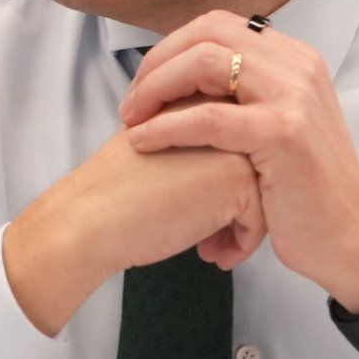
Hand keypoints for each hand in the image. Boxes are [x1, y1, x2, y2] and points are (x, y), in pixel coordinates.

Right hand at [2, 131, 265, 336]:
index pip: (238, 142)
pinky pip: (262, 216)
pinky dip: (243, 242)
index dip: (225, 182)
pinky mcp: (238, 177)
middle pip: (259, 164)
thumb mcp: (158, 149)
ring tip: (216, 247)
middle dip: (242, 206)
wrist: (91, 219)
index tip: (204, 212)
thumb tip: (228, 177)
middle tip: (215, 237)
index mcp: (197, 101)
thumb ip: (191, 145)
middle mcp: (220, 114)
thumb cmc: (115, 194)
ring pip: (267, 190)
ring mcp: (233, 142)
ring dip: (245, 225)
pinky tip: (215, 256)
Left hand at [119, 13, 358, 315]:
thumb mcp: (280, 125)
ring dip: (156, 89)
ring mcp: (294, 96)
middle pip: (207, 34)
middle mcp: (298, 66)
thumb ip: (246, 94)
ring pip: (204, 64)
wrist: (347, 238)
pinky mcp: (283, 133)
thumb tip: (188, 75)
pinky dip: (166, 126)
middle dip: (157, 64)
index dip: (171, 48)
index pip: (218, 25)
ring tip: (131, 121)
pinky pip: (208, 118)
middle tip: (131, 102)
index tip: (145, 83)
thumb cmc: (304, 191)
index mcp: (294, 59)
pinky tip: (143, 143)